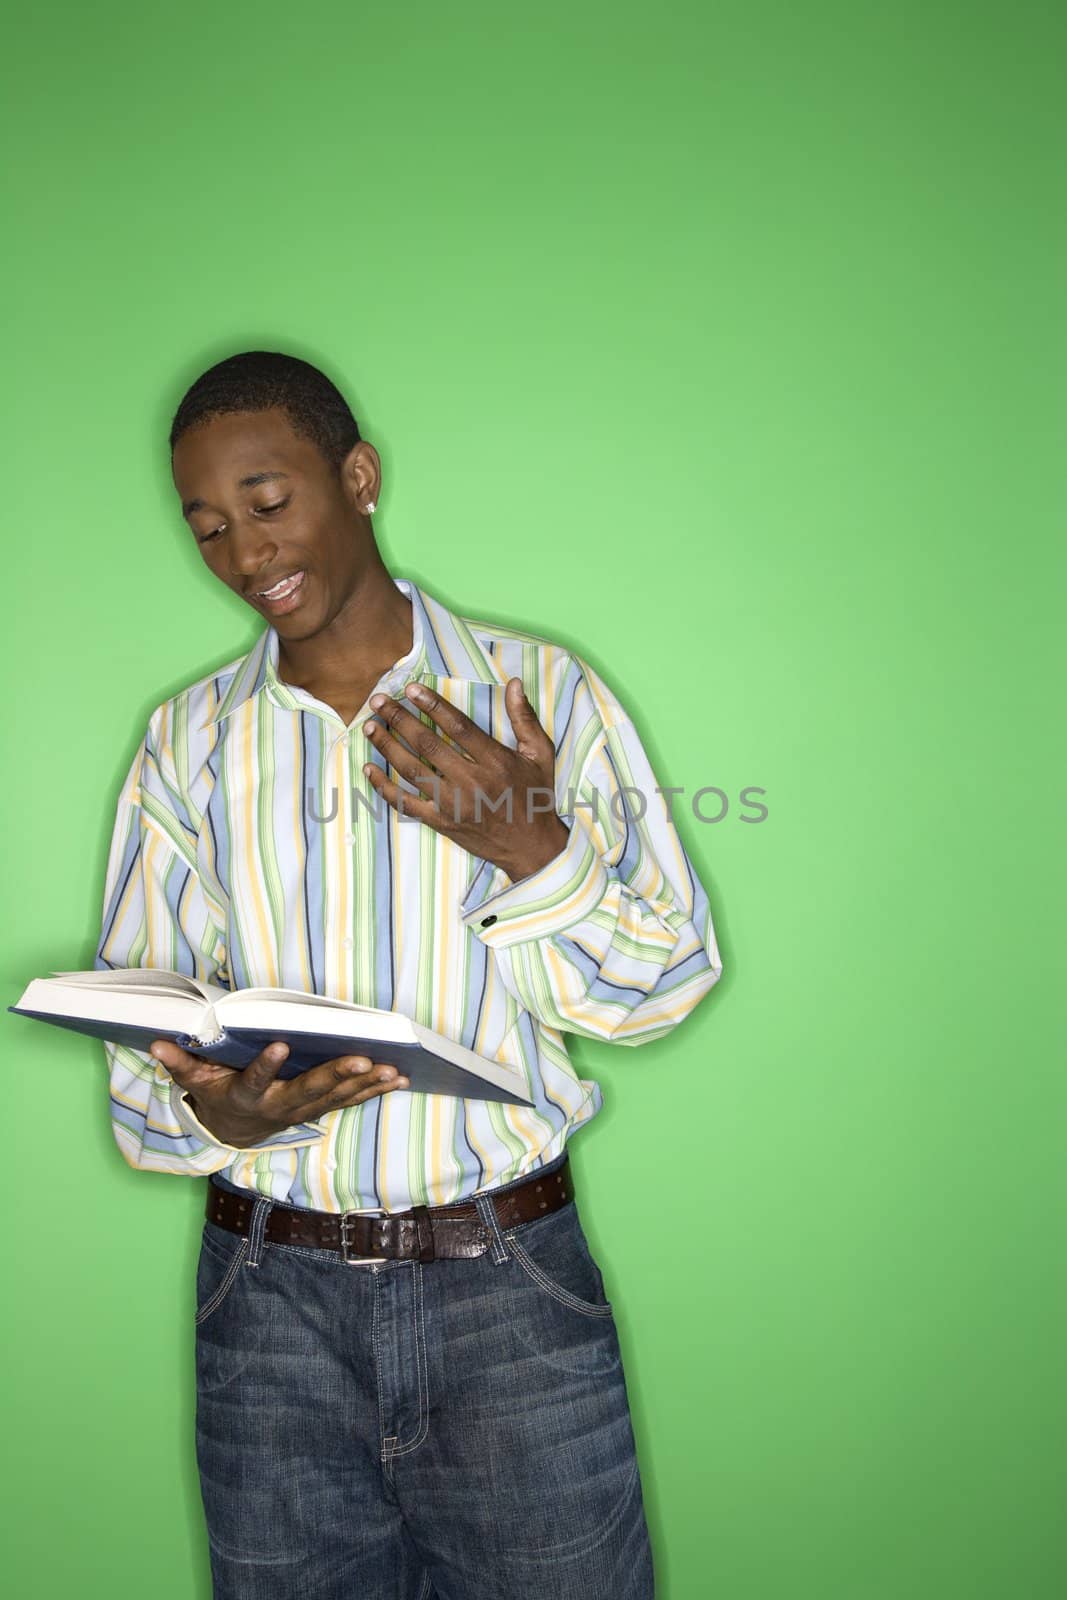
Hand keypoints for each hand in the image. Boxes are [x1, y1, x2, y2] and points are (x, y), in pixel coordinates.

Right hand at [148, 1039, 408, 1147]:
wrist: (236, 1132)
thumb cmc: (219, 1095)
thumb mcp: (196, 1082)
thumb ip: (180, 1063)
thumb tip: (155, 1043)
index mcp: (248, 1097)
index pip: (255, 1081)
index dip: (266, 1066)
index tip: (279, 1045)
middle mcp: (279, 1107)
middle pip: (310, 1091)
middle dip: (338, 1076)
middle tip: (364, 1060)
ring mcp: (304, 1111)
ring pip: (338, 1098)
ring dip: (367, 1085)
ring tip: (392, 1069)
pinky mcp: (320, 1109)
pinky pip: (351, 1101)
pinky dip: (375, 1091)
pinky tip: (399, 1079)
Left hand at [361, 678, 570, 880]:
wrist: (531, 848)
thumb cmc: (536, 797)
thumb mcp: (540, 754)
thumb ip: (524, 718)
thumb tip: (513, 683)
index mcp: (495, 761)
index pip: (457, 726)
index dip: (432, 705)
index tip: (411, 689)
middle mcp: (472, 781)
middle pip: (427, 744)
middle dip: (399, 718)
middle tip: (379, 700)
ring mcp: (453, 804)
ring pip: (412, 770)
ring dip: (387, 746)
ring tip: (370, 726)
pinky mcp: (441, 823)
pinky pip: (406, 803)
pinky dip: (384, 787)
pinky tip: (369, 768)